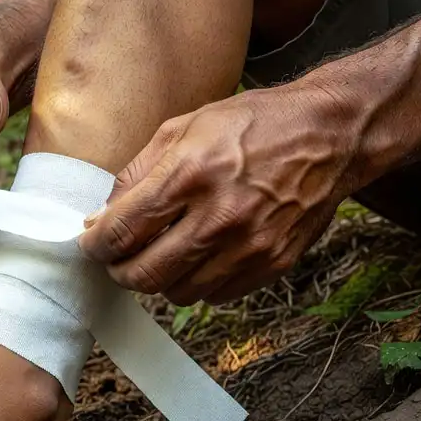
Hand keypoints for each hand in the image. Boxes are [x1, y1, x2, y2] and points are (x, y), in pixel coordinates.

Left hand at [78, 83, 361, 304]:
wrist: (331, 136)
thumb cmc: (253, 125)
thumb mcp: (185, 127)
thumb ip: (137, 173)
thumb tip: (101, 216)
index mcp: (191, 174)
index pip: (122, 230)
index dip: (95, 244)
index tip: (89, 243)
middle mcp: (220, 215)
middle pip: (145, 274)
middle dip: (120, 270)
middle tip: (117, 258)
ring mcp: (249, 245)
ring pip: (177, 293)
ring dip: (160, 278)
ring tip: (162, 253)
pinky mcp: (272, 263)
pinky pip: (216, 295)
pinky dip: (198, 282)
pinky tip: (200, 255)